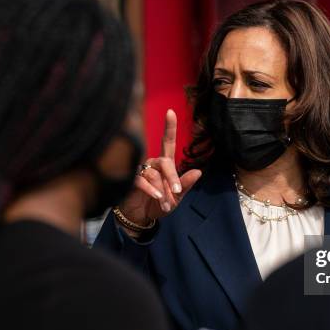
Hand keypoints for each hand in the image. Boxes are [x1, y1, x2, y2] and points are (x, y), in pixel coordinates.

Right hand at [119, 109, 201, 226]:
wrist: (141, 217)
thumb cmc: (158, 204)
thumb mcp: (177, 197)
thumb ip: (186, 185)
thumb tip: (199, 171)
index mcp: (165, 164)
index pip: (167, 142)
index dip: (169, 127)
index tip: (170, 111)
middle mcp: (153, 163)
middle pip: (165, 162)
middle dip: (172, 177)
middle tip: (177, 191)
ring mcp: (141, 170)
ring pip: (154, 174)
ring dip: (162, 191)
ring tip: (165, 204)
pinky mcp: (131, 180)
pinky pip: (142, 181)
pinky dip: (151, 190)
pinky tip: (157, 198)